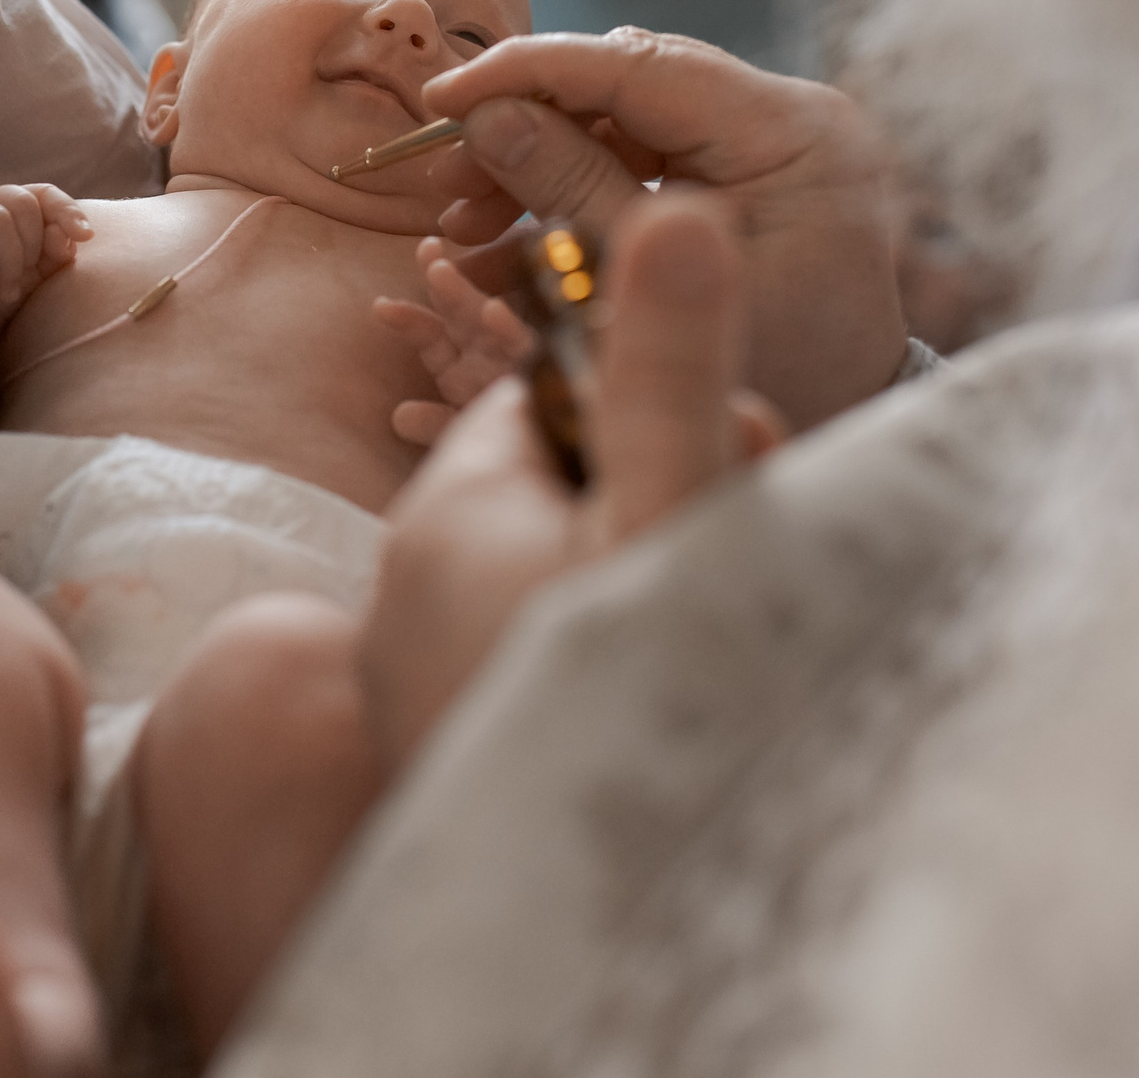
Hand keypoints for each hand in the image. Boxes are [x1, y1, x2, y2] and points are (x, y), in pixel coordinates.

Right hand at [0, 184, 91, 350]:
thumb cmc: (2, 297)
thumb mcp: (39, 277)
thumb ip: (57, 253)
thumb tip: (69, 234)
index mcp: (11, 209)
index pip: (43, 193)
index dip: (66, 210)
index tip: (85, 237)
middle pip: (22, 203)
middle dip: (31, 248)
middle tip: (23, 282)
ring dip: (9, 265)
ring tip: (5, 294)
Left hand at [356, 194, 769, 767]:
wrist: (556, 928)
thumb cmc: (623, 704)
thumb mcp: (664, 517)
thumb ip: (670, 370)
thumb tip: (676, 210)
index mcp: (451, 509)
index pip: (542, 390)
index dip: (641, 400)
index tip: (724, 448)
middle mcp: (414, 580)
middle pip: (553, 482)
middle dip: (650, 493)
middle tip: (719, 550)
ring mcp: (424, 667)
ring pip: (550, 571)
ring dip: (634, 576)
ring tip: (698, 632)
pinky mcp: (446, 734)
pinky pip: (527, 645)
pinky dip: (594, 649)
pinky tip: (649, 691)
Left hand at [374, 238, 538, 446]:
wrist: (565, 463)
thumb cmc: (513, 444)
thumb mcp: (470, 436)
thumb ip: (435, 425)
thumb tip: (400, 415)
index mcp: (464, 366)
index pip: (431, 335)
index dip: (408, 320)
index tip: (382, 307)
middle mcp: (491, 353)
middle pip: (460, 313)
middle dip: (440, 284)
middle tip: (423, 253)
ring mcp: (519, 355)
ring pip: (489, 318)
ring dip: (464, 295)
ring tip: (438, 272)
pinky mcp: (548, 365)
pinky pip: (526, 346)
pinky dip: (507, 328)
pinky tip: (492, 310)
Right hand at [419, 29, 907, 430]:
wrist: (842, 420)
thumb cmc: (770, 375)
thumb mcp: (657, 291)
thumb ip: (575, 193)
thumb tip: (484, 118)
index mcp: (791, 134)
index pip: (641, 65)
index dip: (529, 72)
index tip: (443, 98)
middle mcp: (786, 117)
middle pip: (626, 82)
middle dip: (524, 123)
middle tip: (447, 182)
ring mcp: (765, 138)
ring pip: (620, 117)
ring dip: (535, 162)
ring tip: (465, 223)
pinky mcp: (742, 165)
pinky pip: (638, 154)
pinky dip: (569, 189)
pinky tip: (503, 236)